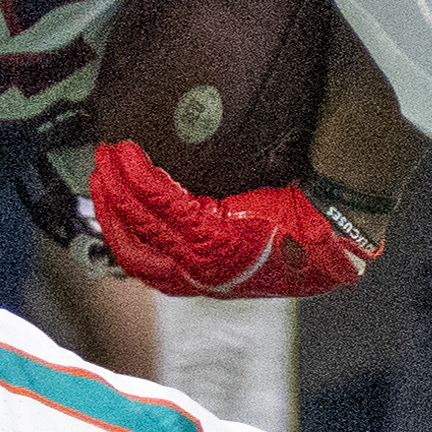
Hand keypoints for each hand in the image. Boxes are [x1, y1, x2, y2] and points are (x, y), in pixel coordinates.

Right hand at [90, 143, 378, 299]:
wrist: (336, 225)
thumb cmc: (300, 224)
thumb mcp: (246, 231)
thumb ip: (213, 222)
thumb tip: (186, 194)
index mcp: (203, 276)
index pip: (142, 261)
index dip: (117, 230)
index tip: (104, 199)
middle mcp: (197, 274)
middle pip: (131, 246)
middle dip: (108, 208)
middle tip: (96, 172)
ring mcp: (202, 257)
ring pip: (141, 221)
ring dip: (117, 186)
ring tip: (107, 155)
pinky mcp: (214, 235)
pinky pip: (162, 204)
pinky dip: (139, 178)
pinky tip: (129, 155)